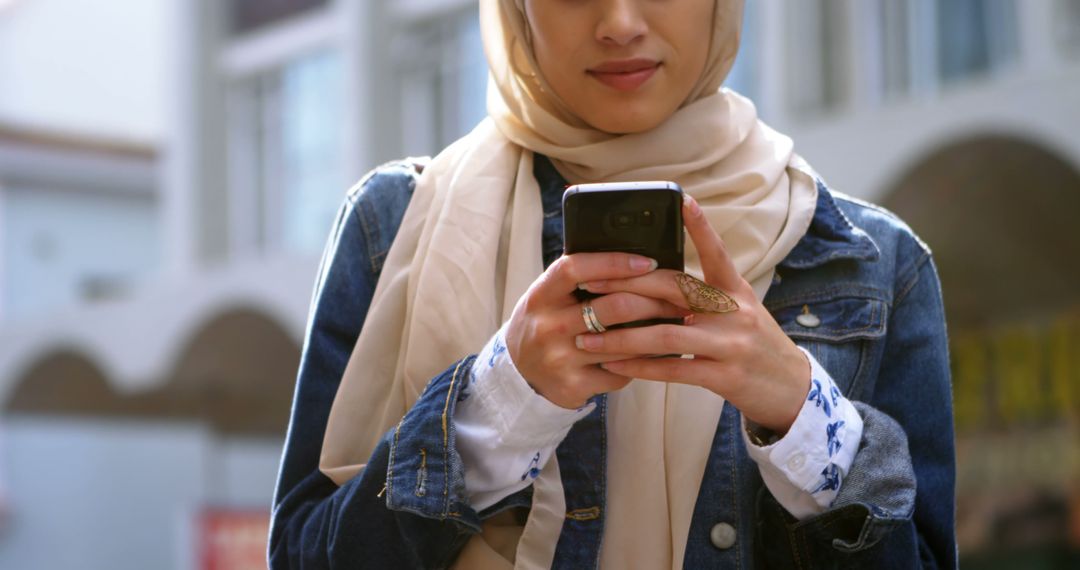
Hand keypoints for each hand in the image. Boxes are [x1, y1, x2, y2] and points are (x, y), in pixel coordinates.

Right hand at [504, 252, 688, 408]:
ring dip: (656, 333)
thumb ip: (578, 276)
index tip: (647, 262)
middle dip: (653, 302)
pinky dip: (641, 363)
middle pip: (611, 307)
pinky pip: (620, 372)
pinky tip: (655, 354)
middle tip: (679, 298)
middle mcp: (547, 327)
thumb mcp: (548, 295)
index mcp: (541, 295)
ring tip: (677, 323)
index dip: (613, 262)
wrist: (520, 373)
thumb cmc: (546, 322)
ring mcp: (559, 359)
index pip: (576, 269)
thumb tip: (628, 249)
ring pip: (623, 343)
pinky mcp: (573, 385)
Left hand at [574, 195, 810, 432]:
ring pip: (666, 334)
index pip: (717, 252)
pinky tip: (614, 366)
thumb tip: (655, 282)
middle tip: (589, 280)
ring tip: (587, 336)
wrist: (791, 388)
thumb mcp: (739, 311)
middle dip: (626, 283)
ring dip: (621, 336)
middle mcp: (734, 311)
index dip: (700, 227)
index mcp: (736, 291)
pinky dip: (640, 367)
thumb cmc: (753, 345)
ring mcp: (731, 344)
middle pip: (674, 288)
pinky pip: (674, 369)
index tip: (682, 200)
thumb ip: (705, 296)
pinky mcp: (725, 376)